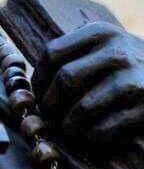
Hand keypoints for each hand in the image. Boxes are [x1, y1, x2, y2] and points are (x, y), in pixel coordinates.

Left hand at [32, 22, 143, 149]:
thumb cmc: (132, 64)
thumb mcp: (109, 44)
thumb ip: (77, 52)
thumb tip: (34, 82)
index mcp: (101, 32)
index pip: (52, 53)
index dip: (38, 78)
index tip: (37, 95)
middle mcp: (117, 51)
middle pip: (65, 79)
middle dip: (51, 103)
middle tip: (49, 117)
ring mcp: (133, 79)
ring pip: (83, 107)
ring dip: (69, 124)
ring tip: (69, 128)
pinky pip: (105, 128)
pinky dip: (92, 136)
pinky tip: (92, 135)